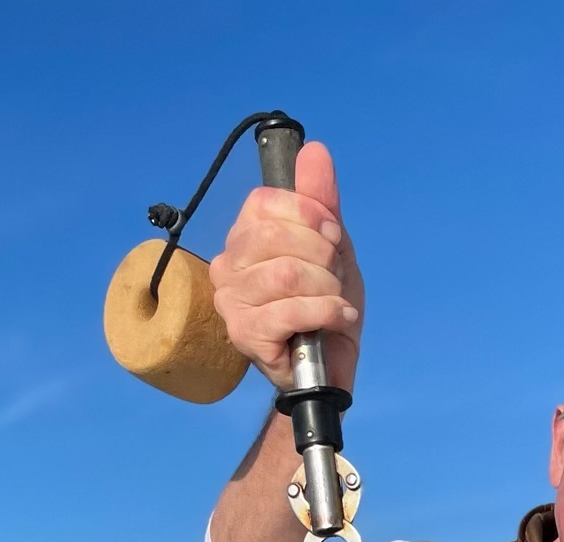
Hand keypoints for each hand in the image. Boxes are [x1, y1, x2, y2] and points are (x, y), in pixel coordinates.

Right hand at [209, 141, 363, 394]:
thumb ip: (321, 201)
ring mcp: (230, 302)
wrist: (330, 368)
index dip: (311, 217)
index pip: (267, 202)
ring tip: (336, 303)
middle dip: (323, 257)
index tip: (333, 240)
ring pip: (287, 274)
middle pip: (277, 237)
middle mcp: (226, 266)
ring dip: (328, 288)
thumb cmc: (326, 307)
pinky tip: (337, 320)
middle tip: (335, 279)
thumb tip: (314, 151)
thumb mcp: (333, 247)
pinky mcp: (244, 335)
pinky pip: (290, 310)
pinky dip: (327, 312)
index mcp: (242, 236)